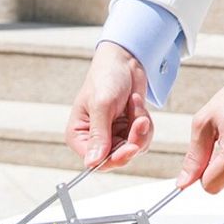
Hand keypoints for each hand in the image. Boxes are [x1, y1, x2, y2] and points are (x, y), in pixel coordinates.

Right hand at [66, 43, 152, 169]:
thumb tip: (91, 163)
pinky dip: (144, 121)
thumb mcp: (102, 105)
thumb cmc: (106, 77)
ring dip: (140, 127)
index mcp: (79, 135)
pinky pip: (142, 137)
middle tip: (140, 120)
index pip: (95, 162)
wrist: (125, 60)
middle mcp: (94, 139)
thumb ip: (99, 135)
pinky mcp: (127, 129)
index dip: (115, 159)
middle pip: (118, 157)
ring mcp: (113, 135)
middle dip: (134, 138)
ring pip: (134, 148)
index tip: (131, 147)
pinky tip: (136, 104)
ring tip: (135, 104)